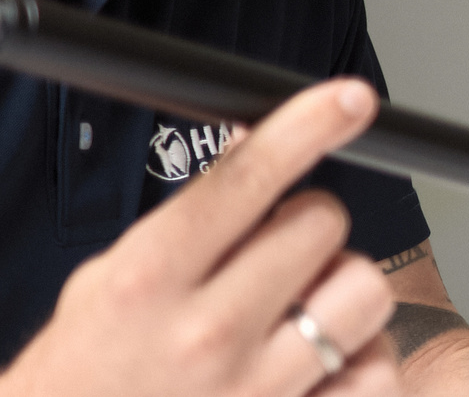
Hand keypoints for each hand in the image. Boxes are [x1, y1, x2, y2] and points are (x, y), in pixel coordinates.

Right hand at [0, 80, 399, 396]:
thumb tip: (259, 143)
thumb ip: (190, 217)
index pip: (245, 179)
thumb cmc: (89, 372)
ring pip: (365, 291)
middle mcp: (205, 335)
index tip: (349, 101)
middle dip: (306, 225)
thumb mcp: (110, 278)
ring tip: (299, 312)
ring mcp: (257, 390)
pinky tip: (318, 365)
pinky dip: (361, 358)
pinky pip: (378, 366)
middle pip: (322, 225)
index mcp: (148, 282)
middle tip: (277, 253)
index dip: (306, 126)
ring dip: (341, 290)